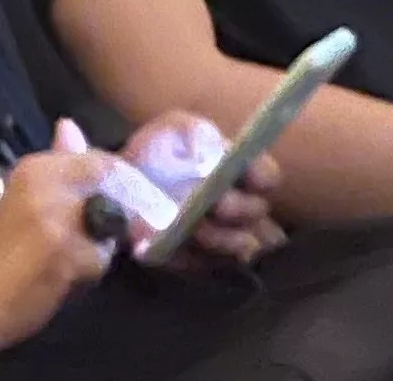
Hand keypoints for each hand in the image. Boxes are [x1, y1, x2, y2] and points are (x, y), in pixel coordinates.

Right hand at [0, 121, 119, 347]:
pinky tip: (72, 277)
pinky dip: (94, 270)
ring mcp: (60, 218)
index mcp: (36, 167)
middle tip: (100, 235)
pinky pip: (103, 258)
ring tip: (78, 257)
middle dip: (115, 212)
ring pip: (112, 225)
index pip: (98, 160)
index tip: (117, 201)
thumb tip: (70, 124)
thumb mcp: (25, 195)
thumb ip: (58, 164)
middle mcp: (49, 184)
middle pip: (110, 190)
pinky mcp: (70, 253)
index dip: (117, 181)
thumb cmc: (0, 248)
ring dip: (104, 244)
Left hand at [122, 112, 283, 265]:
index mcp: (240, 171)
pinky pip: (208, 265)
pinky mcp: (198, 260)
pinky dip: (197, 256)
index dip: (262, 177)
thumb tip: (209, 155)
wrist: (125, 182)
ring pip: (242, 246)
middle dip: (239, 209)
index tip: (247, 175)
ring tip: (197, 227)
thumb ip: (195, 132)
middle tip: (217, 202)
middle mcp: (241, 206)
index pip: (268, 177)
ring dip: (223, 237)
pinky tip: (180, 244)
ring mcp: (223, 236)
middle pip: (257, 213)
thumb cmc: (159, 150)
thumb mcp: (174, 128)